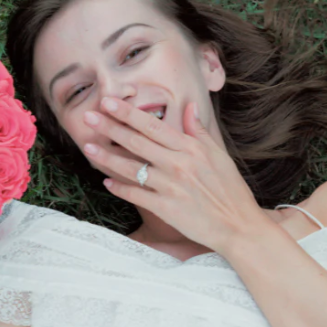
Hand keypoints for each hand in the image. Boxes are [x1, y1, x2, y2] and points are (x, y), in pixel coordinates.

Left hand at [81, 97, 268, 250]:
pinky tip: (106, 181)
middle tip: (89, 116)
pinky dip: (120, 188)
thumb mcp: (219, 155)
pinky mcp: (166, 208)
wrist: (238, 224)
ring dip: (107, 157)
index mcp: (190, 148)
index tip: (109, 101)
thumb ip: (199, 131)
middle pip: (137, 142)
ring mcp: (171, 186)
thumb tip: (190, 107)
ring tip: (88, 146)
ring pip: (132, 168)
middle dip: (110, 127)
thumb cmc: (230, 189)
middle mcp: (178, 164)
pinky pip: (137, 195)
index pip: (153, 125)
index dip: (128, 113)